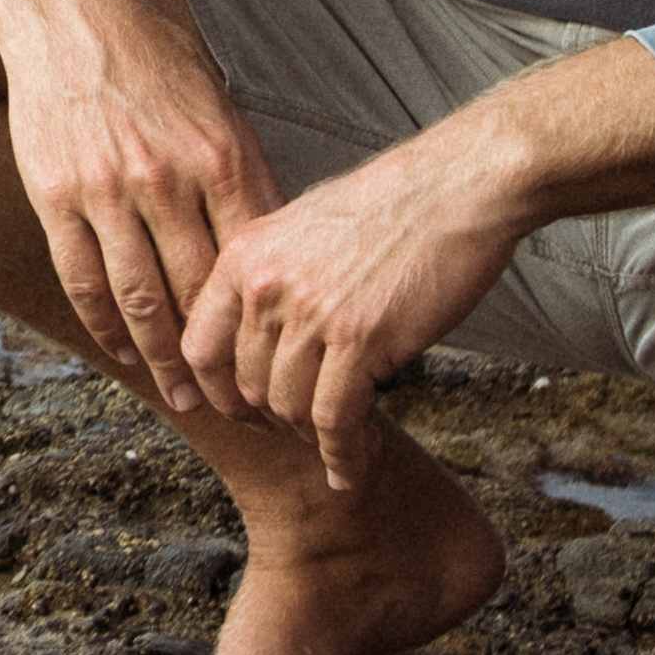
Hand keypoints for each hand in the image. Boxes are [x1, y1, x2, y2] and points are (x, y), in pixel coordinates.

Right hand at [6, 39, 275, 418]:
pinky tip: (125, 351)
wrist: (72, 14)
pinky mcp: (56, 195)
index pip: (251, 266)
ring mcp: (106, 190)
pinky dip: (106, 324)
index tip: (281, 364)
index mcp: (219, 157)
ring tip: (186, 398)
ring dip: (165, 360)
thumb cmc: (155, 62)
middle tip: (242, 406)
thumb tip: (273, 252)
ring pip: (141, 299)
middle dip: (223, 360)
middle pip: (200, 295)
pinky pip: (82, 279)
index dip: (267, 325)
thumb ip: (243, 179)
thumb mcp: (219, 109)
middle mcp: (166, 179)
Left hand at [184, 133, 529, 491]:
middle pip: (247, 387)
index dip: (217, 392)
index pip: (198, 347)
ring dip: (314, 439)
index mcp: (246, 255)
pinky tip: (351, 466)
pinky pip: (334, 420)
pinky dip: (343, 454)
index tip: (240, 414)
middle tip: (304, 431)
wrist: (456, 187)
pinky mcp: (360, 339)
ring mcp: (311, 313)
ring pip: (288, 409)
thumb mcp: (304, 226)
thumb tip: (259, 334)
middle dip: (275, 420)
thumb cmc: (392, 206)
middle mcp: (266, 285)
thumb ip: (272, 277)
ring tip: (340, 443)